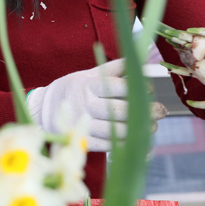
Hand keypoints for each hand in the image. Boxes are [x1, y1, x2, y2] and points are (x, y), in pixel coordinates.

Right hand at [26, 59, 163, 150]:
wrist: (44, 108)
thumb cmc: (74, 89)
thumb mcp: (90, 74)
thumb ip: (116, 68)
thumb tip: (143, 61)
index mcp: (88, 84)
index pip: (120, 86)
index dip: (140, 89)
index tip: (151, 90)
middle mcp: (84, 102)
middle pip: (120, 110)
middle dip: (146, 112)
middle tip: (160, 112)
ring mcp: (82, 122)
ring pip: (115, 130)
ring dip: (138, 131)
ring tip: (151, 127)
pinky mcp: (80, 139)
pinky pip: (105, 145)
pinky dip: (124, 144)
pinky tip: (136, 142)